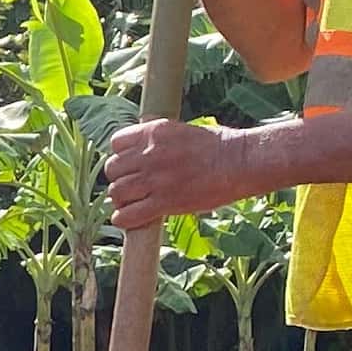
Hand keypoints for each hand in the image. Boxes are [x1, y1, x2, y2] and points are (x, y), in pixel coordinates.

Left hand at [108, 117, 267, 227]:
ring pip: (117, 192)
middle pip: (112, 169)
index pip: (116, 143)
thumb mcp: (182, 131)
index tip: (130, 165)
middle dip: (119, 179)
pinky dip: (124, 219)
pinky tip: (129, 219)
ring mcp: (155, 179)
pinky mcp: (164, 202)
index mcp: (154, 132)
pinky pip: (128, 215)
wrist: (239, 162)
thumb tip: (143, 145)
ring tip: (131, 204)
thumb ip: (159, 138)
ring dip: (121, 200)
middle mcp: (149, 153)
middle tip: (130, 188)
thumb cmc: (219, 146)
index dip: (121, 156)